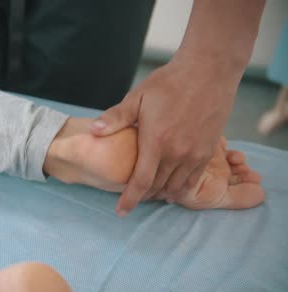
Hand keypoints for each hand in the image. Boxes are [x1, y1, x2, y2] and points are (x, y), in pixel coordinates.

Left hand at [90, 55, 241, 215]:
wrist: (208, 70)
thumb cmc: (169, 82)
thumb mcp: (137, 97)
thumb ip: (115, 118)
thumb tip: (93, 131)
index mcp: (156, 142)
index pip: (141, 182)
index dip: (129, 199)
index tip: (120, 212)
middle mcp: (177, 153)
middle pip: (157, 187)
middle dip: (144, 195)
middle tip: (133, 196)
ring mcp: (196, 153)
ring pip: (176, 186)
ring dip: (162, 193)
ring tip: (152, 193)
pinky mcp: (209, 150)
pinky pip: (194, 179)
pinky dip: (182, 187)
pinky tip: (174, 187)